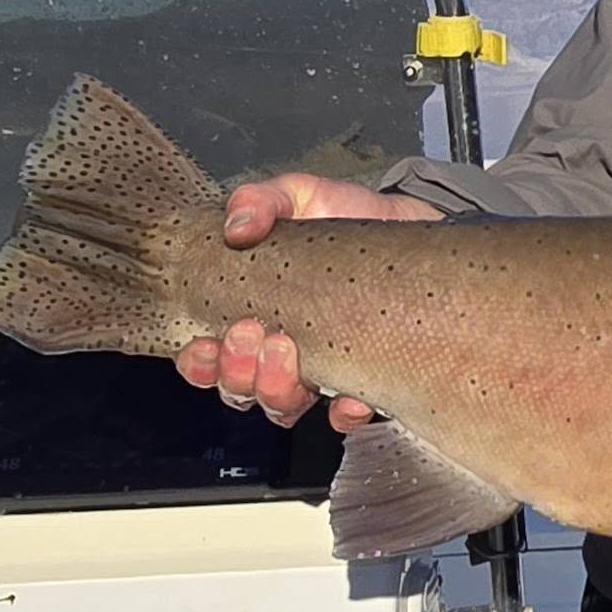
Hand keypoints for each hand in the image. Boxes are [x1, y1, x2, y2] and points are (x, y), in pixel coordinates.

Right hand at [174, 173, 440, 431]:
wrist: (412, 228)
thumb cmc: (348, 220)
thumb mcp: (301, 197)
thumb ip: (262, 201)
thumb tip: (238, 225)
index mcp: (254, 315)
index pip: (208, 359)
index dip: (199, 363)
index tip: (209, 341)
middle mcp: (281, 352)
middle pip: (239, 390)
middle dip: (237, 372)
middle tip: (254, 332)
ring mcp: (324, 369)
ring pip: (282, 408)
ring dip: (275, 390)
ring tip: (289, 349)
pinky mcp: (368, 379)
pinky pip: (347, 414)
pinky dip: (344, 410)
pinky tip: (350, 395)